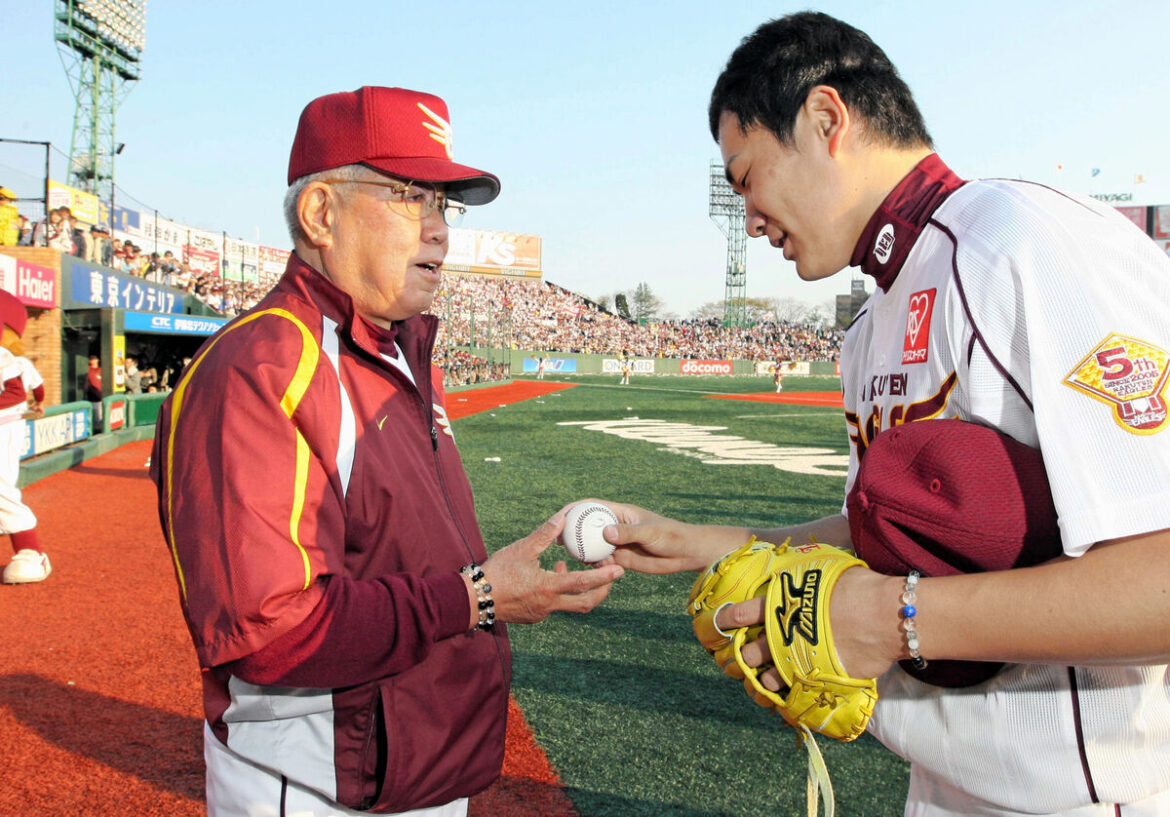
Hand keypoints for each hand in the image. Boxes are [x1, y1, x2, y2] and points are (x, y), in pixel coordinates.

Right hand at [482, 512, 623, 624]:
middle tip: (610, 574)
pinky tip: (551, 575)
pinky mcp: (534, 617)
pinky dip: (561, 592)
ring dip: (579, 589)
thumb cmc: (496, 572)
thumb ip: (544, 534)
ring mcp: (542, 613)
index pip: (583, 583)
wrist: (473, 599)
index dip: (604, 577)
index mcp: (548, 588)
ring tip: (574, 569)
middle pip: (586, 602)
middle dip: (602, 589)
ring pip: (571, 605)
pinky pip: (555, 606)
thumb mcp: (521, 549)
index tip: (619, 569)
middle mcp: (549, 605)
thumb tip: (562, 517)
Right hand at [573, 499, 715, 573]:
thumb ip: (627, 532)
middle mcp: (615, 526)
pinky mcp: (621, 558)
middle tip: (558, 541)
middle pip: (587, 526)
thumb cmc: (670, 535)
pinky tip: (594, 570)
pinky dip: (595, 565)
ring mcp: (617, 543)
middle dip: (571, 531)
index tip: (559, 517)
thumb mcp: (649, 532)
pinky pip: (602, 561)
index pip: (591, 506)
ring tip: (573, 557)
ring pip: (592, 545)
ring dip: (581, 551)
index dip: (573, 509)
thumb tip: (605, 533)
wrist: (684, 553)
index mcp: (619, 512)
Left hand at [716, 565, 902, 684]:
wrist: (886, 615)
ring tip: (764, 680)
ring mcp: (798, 661)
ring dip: (762, 681)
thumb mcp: (826, 570)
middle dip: (742, 656)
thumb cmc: (859, 587)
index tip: (721, 623)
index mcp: (780, 606)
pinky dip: (786, 699)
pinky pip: (792, 696)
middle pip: (747, 653)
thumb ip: (805, 576)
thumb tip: (801, 570)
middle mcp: (783, 636)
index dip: (726, 620)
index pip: (740, 615)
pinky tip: (785, 698)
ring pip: (765, 680)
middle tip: (744, 656)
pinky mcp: (817, 682)